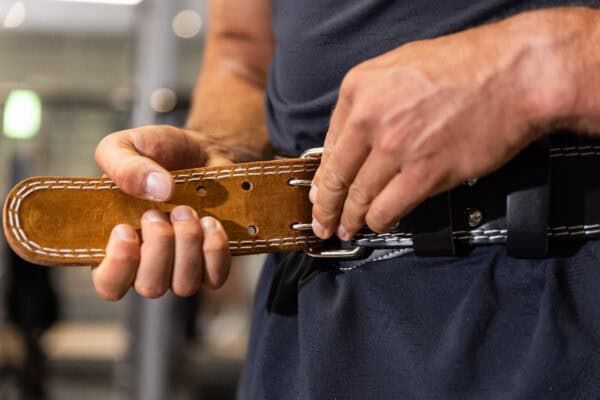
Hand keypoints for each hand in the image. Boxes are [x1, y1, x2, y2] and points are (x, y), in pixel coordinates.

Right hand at [93, 125, 232, 299]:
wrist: (199, 150)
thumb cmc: (155, 152)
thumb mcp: (124, 145)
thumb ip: (124, 166)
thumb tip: (158, 191)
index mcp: (114, 244)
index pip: (108, 284)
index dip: (118, 267)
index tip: (126, 230)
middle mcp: (146, 264)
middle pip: (150, 287)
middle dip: (159, 246)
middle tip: (161, 211)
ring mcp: (181, 266)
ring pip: (184, 285)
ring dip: (188, 245)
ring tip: (186, 210)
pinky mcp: (211, 261)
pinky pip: (215, 276)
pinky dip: (215, 249)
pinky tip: (210, 222)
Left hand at [311, 13, 572, 239]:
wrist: (515, 74)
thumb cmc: (466, 65)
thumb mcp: (400, 66)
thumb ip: (370, 101)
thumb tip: (353, 140)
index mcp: (360, 89)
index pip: (330, 145)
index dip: (322, 177)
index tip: (319, 192)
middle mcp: (370, 118)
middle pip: (338, 176)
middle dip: (326, 207)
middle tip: (321, 222)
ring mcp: (397, 148)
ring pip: (360, 197)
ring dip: (351, 219)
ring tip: (347, 228)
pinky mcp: (425, 173)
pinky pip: (389, 208)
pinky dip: (380, 222)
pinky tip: (379, 225)